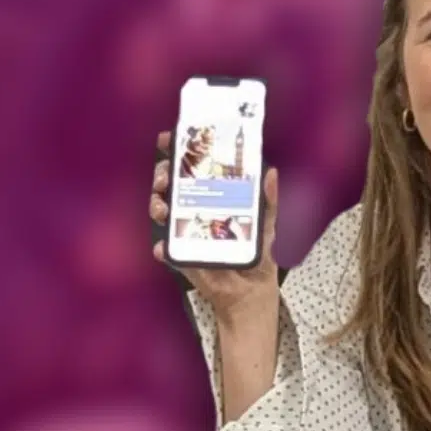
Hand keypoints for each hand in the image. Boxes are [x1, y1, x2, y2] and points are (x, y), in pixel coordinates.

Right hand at [150, 129, 281, 326]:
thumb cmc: (258, 254)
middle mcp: (196, 209)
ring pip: (162, 209)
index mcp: (215, 196)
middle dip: (163, 174)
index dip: (180, 151)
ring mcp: (185, 231)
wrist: (250, 292)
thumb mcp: (266, 224)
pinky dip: (162, 248)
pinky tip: (164, 246)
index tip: (170, 139)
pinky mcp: (181, 255)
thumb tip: (272, 173)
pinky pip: (166, 249)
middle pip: (172, 184)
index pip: (194, 168)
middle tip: (165, 176)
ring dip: (157, 203)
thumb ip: (269, 201)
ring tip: (163, 206)